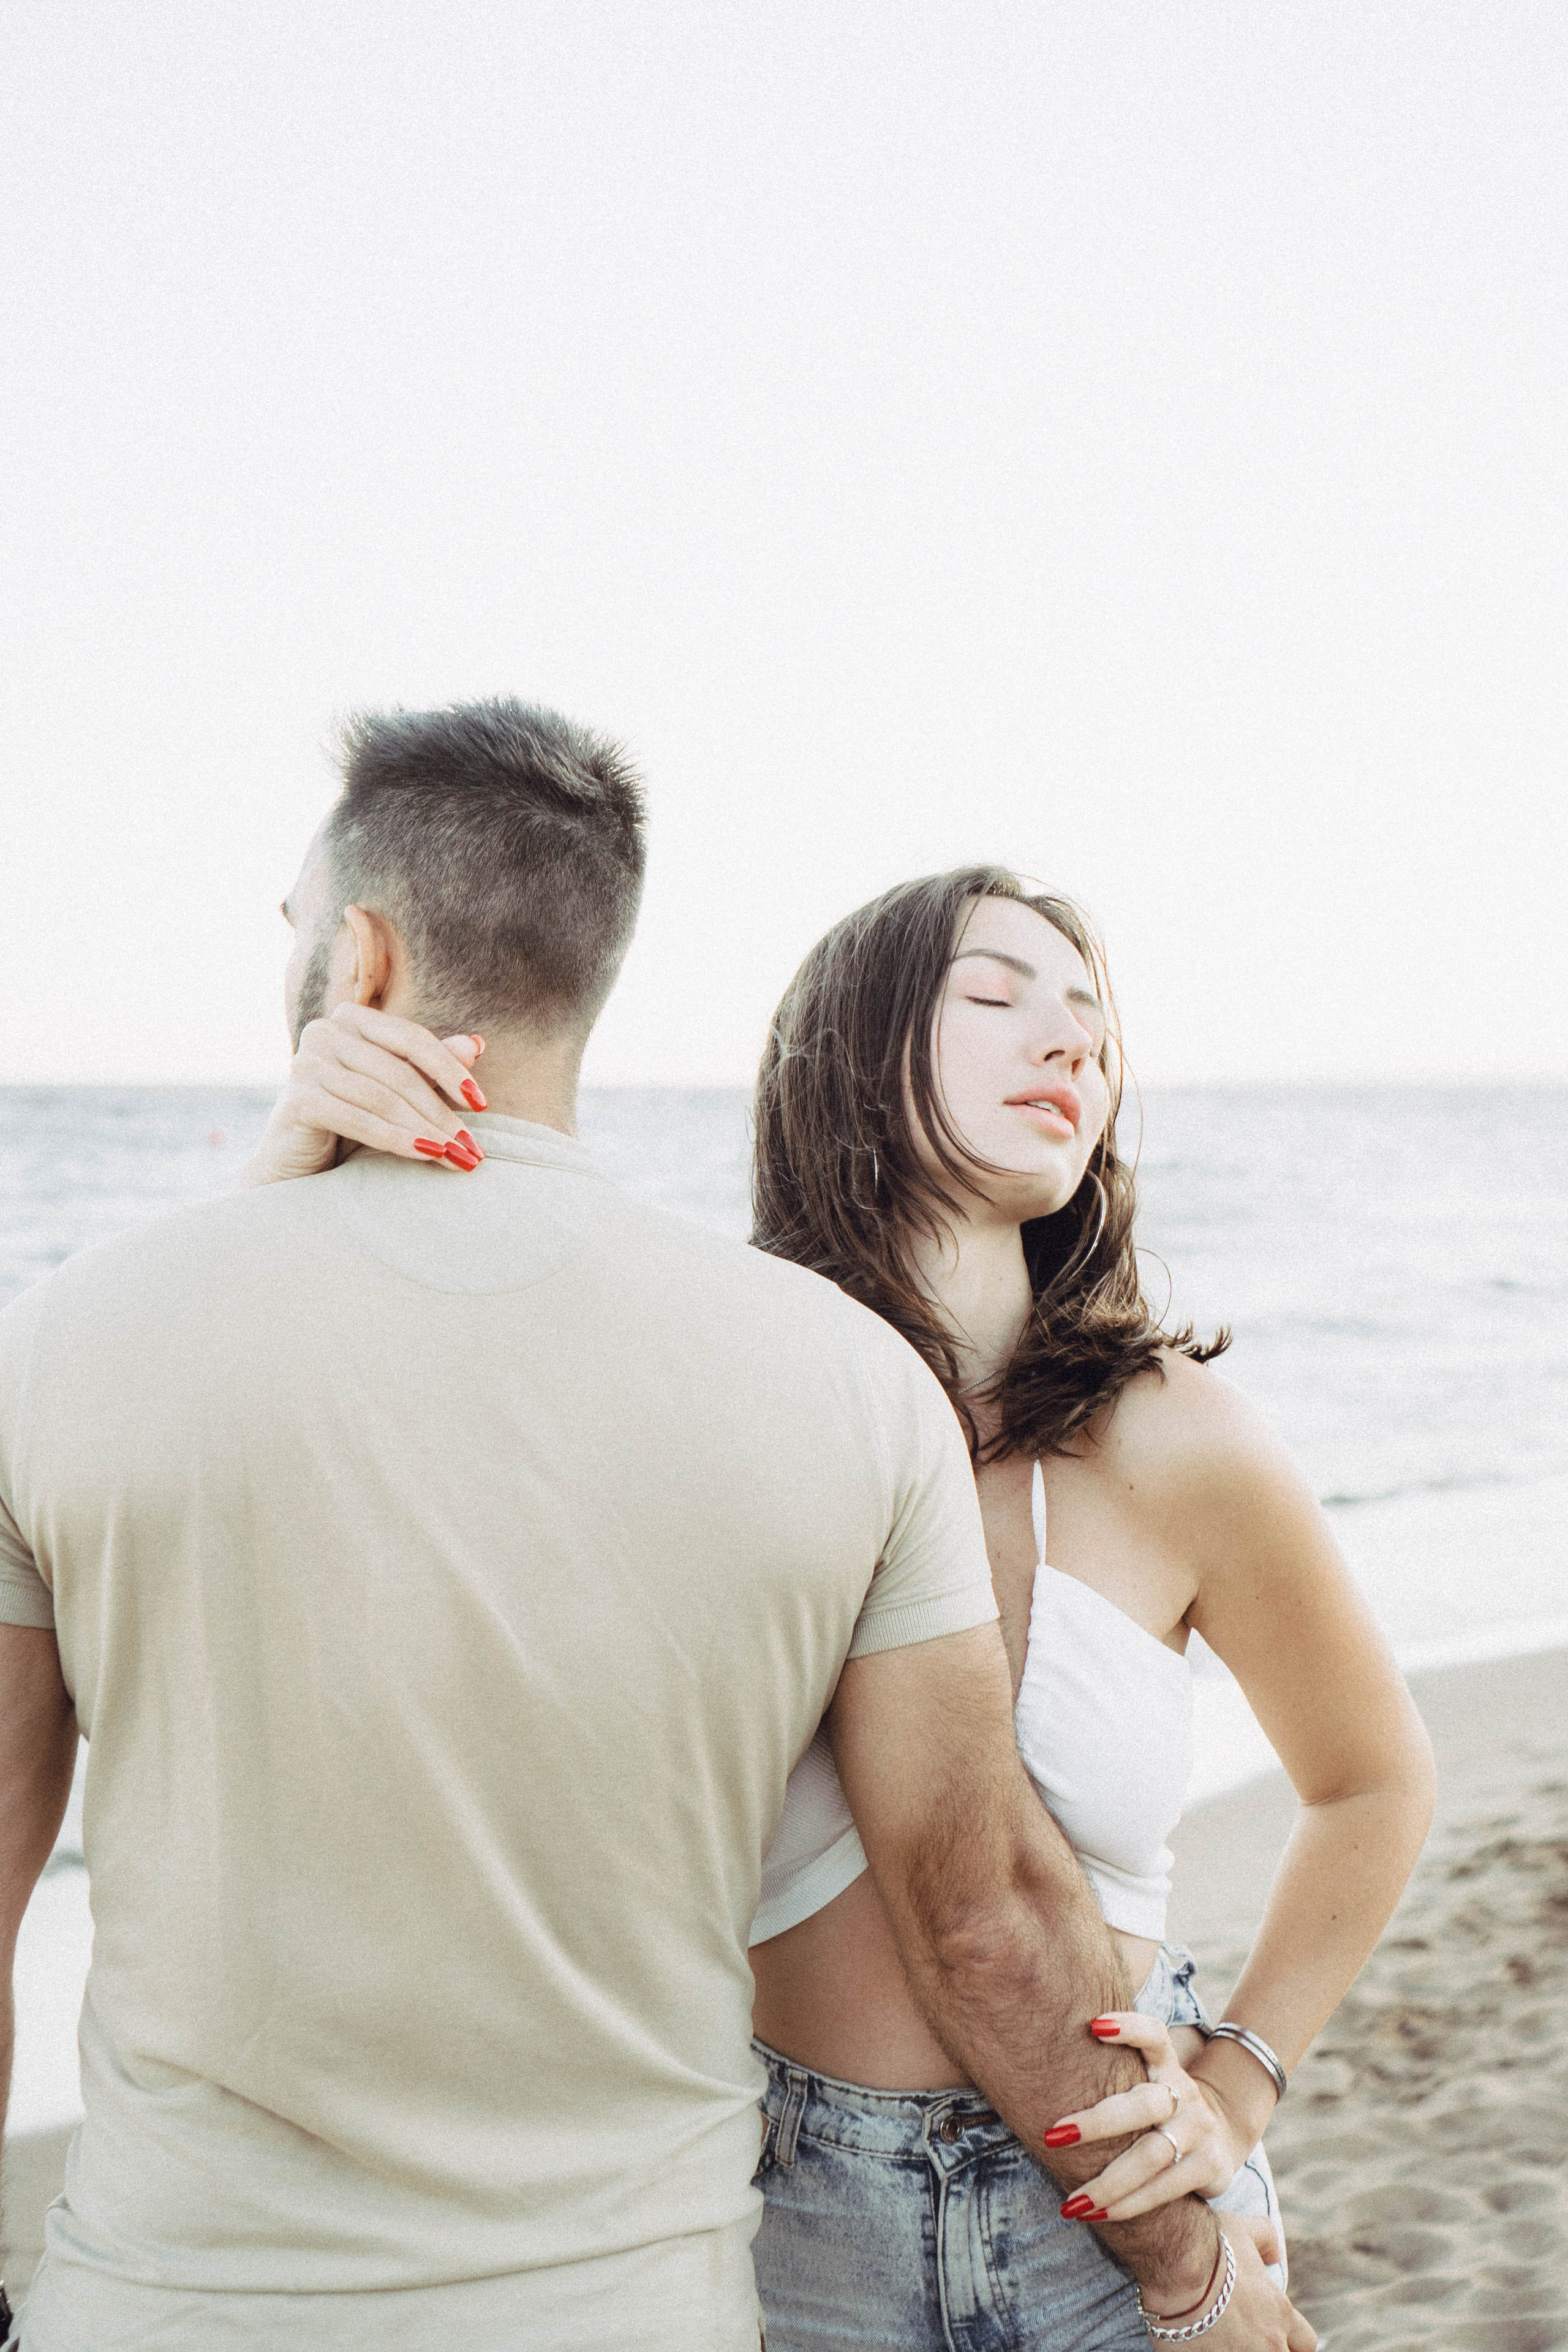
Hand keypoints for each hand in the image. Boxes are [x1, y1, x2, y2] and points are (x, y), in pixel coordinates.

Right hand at [244, 1007, 487, 1185]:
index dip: (451, 1071)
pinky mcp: (297, 1098)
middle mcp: (324, 1031)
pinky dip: (396, 1139)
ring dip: (426, 1131)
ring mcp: (305, 1062)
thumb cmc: (350, 1123)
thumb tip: (478, 1045)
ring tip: (456, 1157)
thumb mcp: (395, 1091)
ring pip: (383, 1097)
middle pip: (400, 1072)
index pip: (413, 1039)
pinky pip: (359, 1119)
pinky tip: (425, 1155)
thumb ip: (429, 1066)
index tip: (482, 1105)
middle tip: (473, 1148)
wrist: (294, 1162)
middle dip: (442, 1113)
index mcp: (352, 1018)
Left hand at [1047, 2011, 1253, 2218]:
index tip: (1093, 2025)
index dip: (1129, 2027)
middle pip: (1144, 2104)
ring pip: (1152, 2155)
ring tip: (1072, 2202)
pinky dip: (1129, 2204)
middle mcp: (1184, 2094)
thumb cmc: (1159, 2110)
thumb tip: (1033, 2066)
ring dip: (1108, 2182)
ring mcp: (1200, 2130)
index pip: (1154, 2036)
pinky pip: (1165, 2188)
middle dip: (1097, 2123)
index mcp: (1166, 2067)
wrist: (1219, 2140)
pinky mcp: (1209, 2167)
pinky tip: (1098, 2214)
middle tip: (1052, 2136)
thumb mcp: (1146, 2082)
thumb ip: (1109, 2072)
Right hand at [1195, 2218, 1315, 2349]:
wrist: (1175, 2266)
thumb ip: (1266, 2239)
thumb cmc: (1209, 2245)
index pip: (1305, 2342)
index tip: (1279, 2335)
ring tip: (1222, 2343)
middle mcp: (1268, 2343)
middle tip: (1249, 2341)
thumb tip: (1274, 2252)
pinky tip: (1201, 2346)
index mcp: (1279, 2313)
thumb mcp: (1243, 2229)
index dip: (1293, 2341)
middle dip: (1270, 2349)